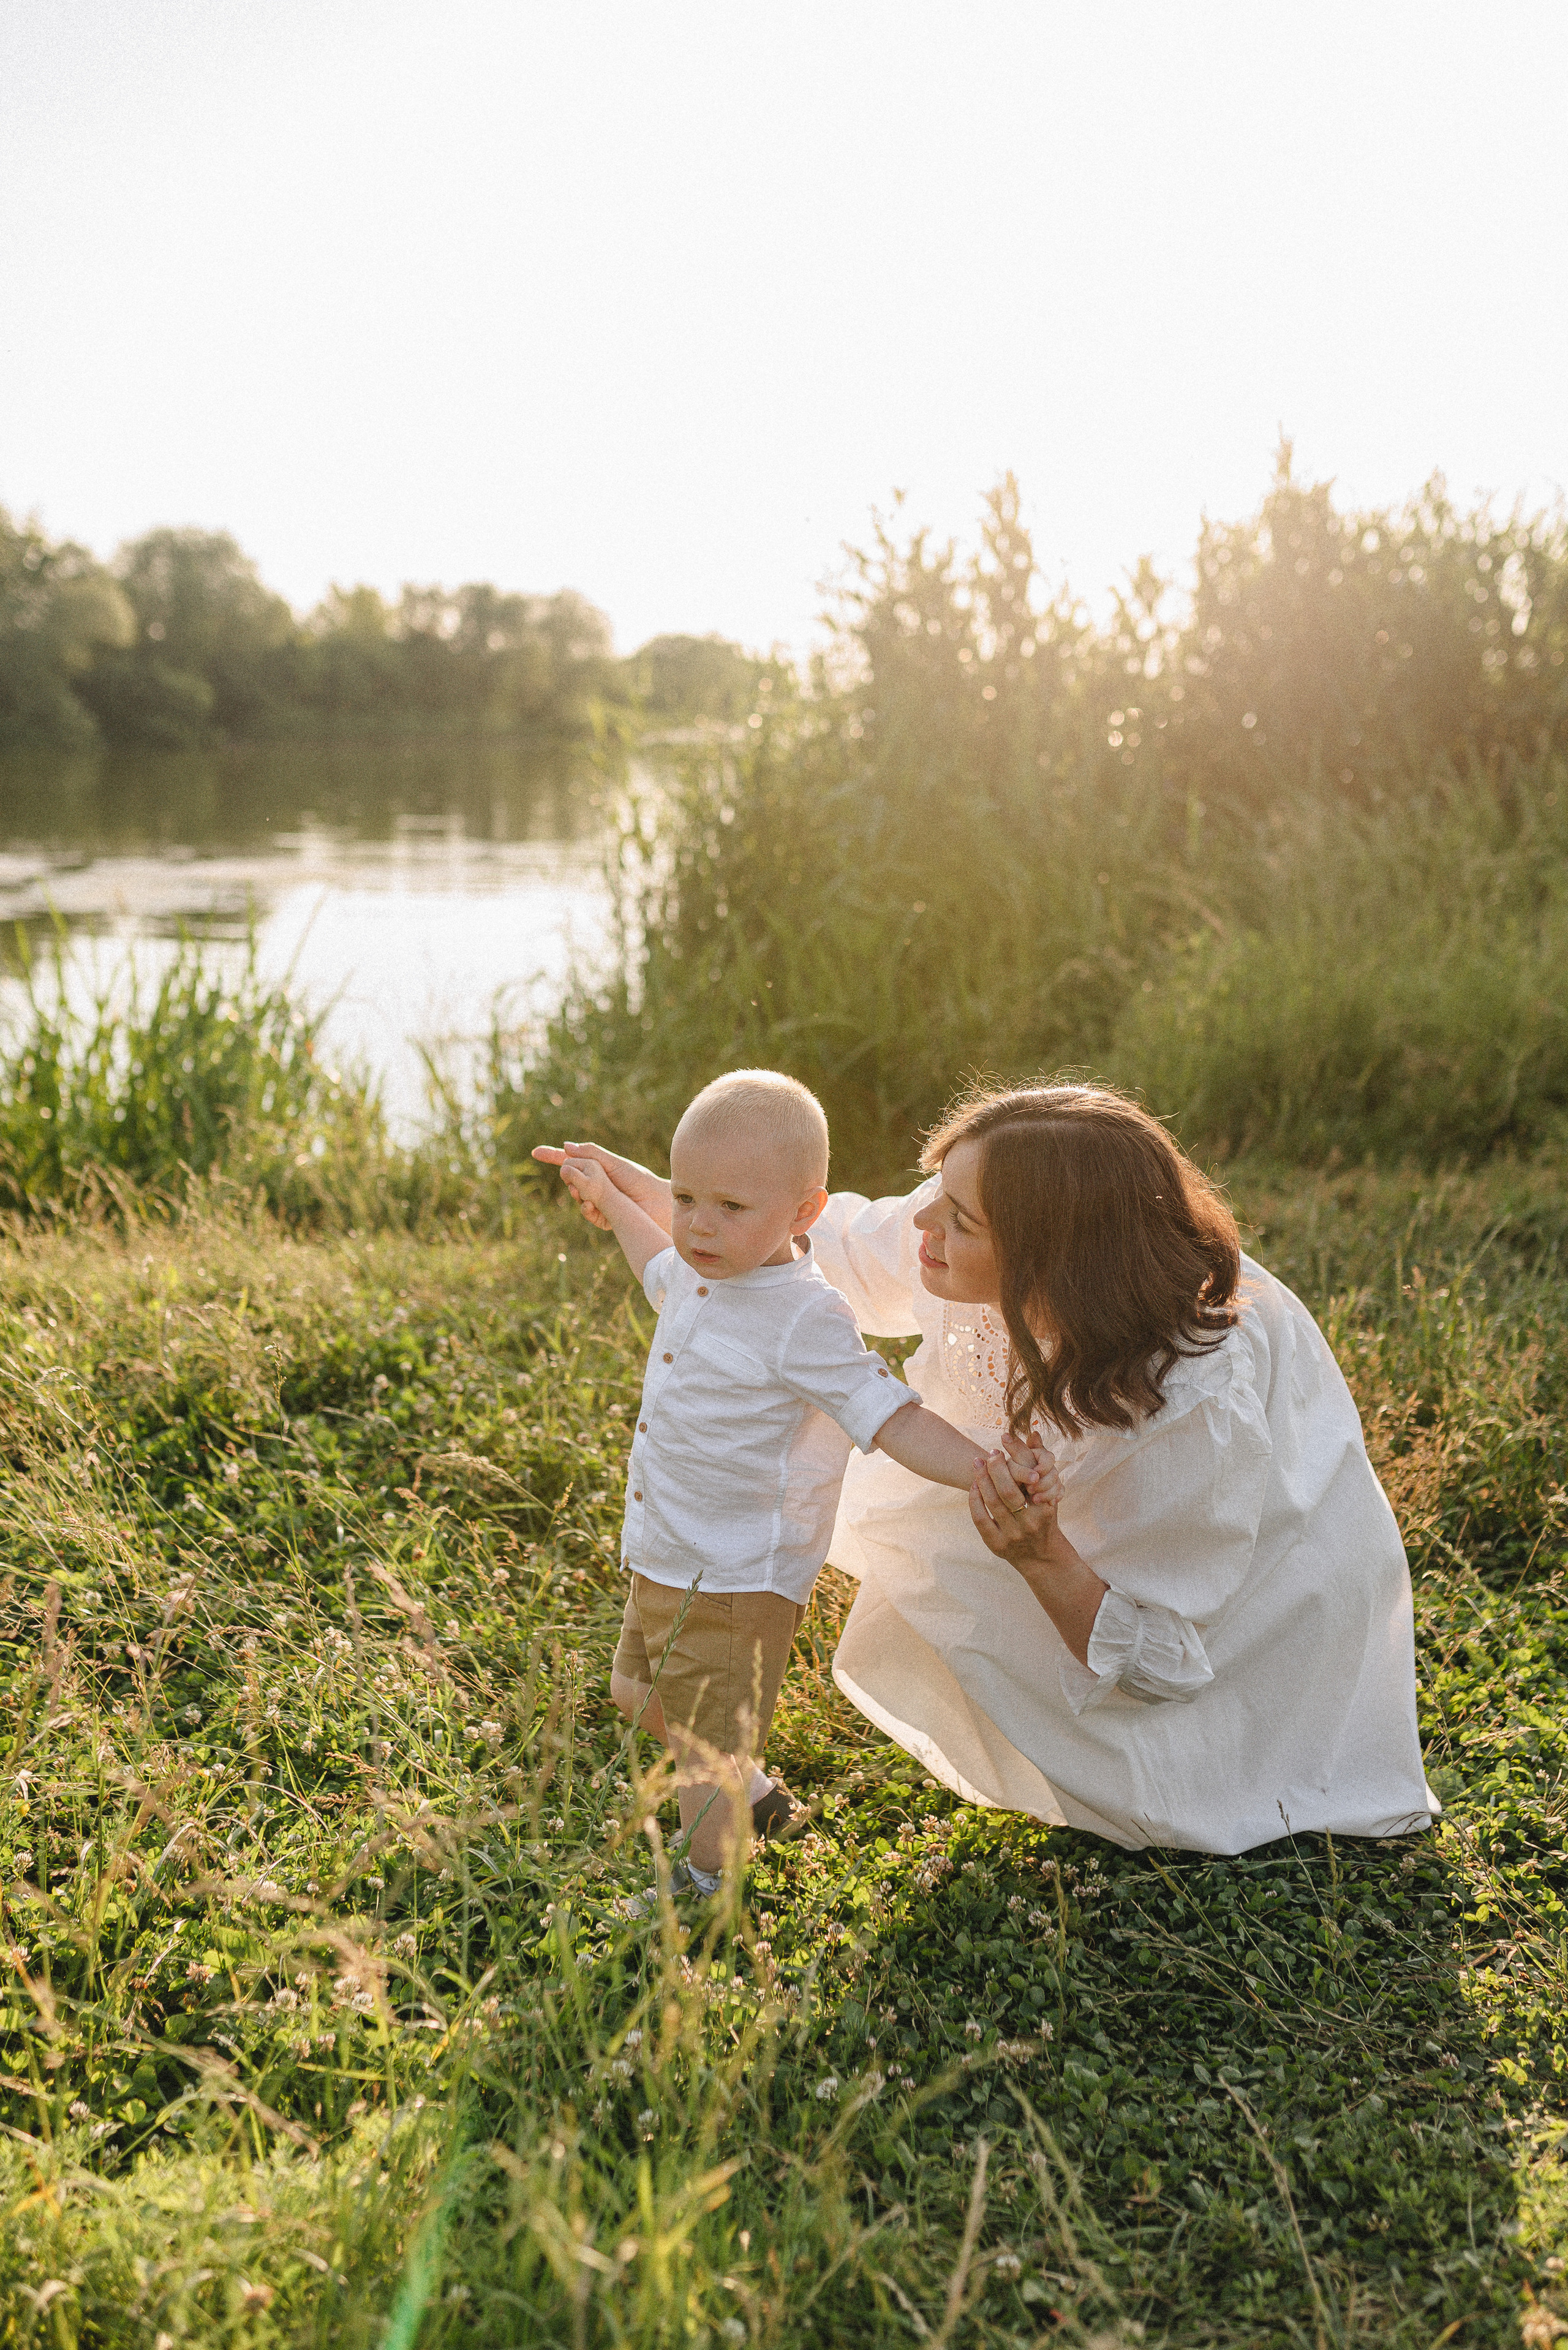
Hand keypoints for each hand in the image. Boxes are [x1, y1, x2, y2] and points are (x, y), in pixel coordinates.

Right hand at [532, 1140, 671, 1229]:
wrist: (656, 1203)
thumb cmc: (638, 1179)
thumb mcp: (613, 1163)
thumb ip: (591, 1154)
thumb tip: (567, 1146)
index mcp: (597, 1168)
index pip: (570, 1161)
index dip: (552, 1156)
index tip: (535, 1152)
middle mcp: (595, 1184)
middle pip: (570, 1180)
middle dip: (570, 1179)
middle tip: (577, 1180)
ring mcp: (597, 1200)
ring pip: (576, 1197)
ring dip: (578, 1194)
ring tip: (589, 1193)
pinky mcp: (602, 1217)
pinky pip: (586, 1213)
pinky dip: (586, 1209)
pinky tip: (592, 1205)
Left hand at [969, 1443, 1062, 1569]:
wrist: (1042, 1557)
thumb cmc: (1044, 1517)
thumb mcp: (1049, 1494)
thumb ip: (1040, 1464)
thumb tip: (1033, 1432)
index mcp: (1044, 1508)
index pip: (1028, 1476)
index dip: (1016, 1455)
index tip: (1004, 1438)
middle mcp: (1029, 1523)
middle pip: (1007, 1490)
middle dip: (995, 1467)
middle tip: (989, 1452)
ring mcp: (1012, 1536)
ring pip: (992, 1502)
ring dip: (982, 1479)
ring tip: (977, 1464)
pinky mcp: (996, 1545)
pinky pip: (980, 1518)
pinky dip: (975, 1500)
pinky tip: (974, 1486)